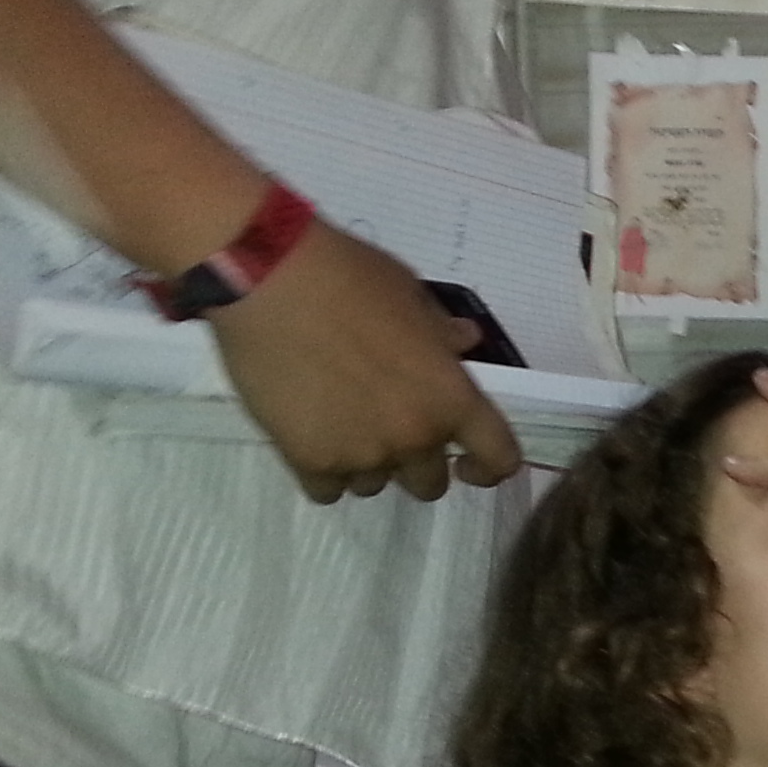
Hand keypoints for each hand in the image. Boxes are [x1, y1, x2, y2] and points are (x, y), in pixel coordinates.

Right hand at [205, 221, 521, 501]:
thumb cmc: (348, 276)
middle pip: (429, 482)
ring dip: (364, 462)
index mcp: (452, 397)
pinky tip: (307, 436)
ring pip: (374, 485)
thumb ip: (441, 332)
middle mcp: (416, 436)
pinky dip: (322, 470)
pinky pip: (327, 490)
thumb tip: (465, 340)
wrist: (269, 281)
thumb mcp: (412, 295)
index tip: (468, 465)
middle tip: (385, 426)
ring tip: (336, 419)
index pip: (498, 458)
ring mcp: (363, 454)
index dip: (487, 468)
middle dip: (414, 461)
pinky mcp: (310, 460)